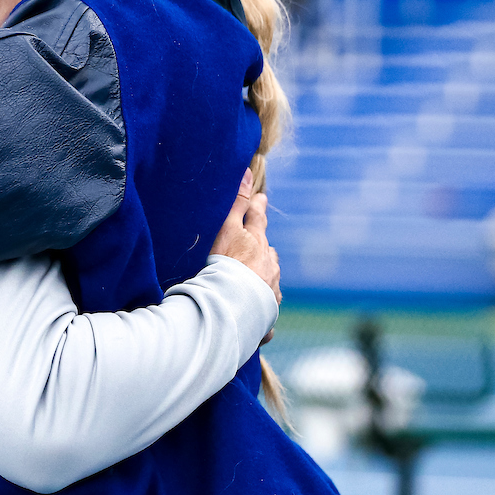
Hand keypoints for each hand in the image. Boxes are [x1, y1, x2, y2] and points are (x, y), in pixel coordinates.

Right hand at [211, 169, 280, 340]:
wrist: (230, 306)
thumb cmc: (224, 266)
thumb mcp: (227, 230)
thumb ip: (237, 205)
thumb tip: (248, 173)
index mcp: (257, 245)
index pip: (257, 221)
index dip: (258, 209)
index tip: (262, 200)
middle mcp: (268, 267)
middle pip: (268, 252)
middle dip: (263, 249)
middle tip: (259, 245)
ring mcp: (269, 292)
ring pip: (269, 280)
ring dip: (263, 279)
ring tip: (254, 282)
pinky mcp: (266, 316)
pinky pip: (266, 314)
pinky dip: (262, 313)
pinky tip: (257, 321)